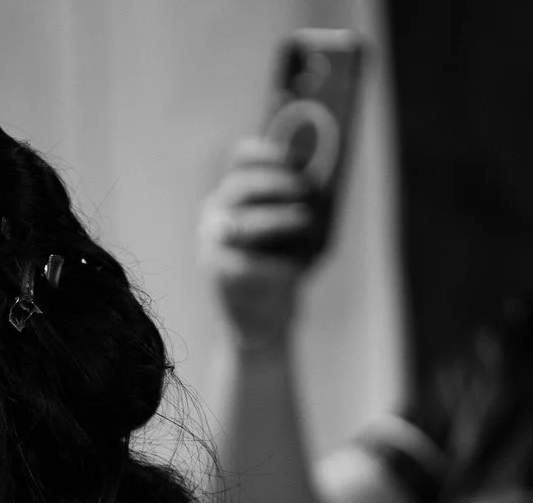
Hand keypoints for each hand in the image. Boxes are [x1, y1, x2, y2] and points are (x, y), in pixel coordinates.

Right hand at [199, 137, 317, 348]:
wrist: (257, 319)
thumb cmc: (278, 265)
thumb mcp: (284, 226)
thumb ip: (295, 198)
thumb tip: (318, 175)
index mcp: (229, 199)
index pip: (240, 161)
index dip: (269, 153)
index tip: (297, 157)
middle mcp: (214, 220)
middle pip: (243, 187)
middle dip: (279, 184)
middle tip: (307, 189)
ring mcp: (215, 249)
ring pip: (247, 224)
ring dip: (282, 219)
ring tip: (307, 222)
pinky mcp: (226, 278)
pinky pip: (261, 261)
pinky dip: (288, 262)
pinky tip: (300, 269)